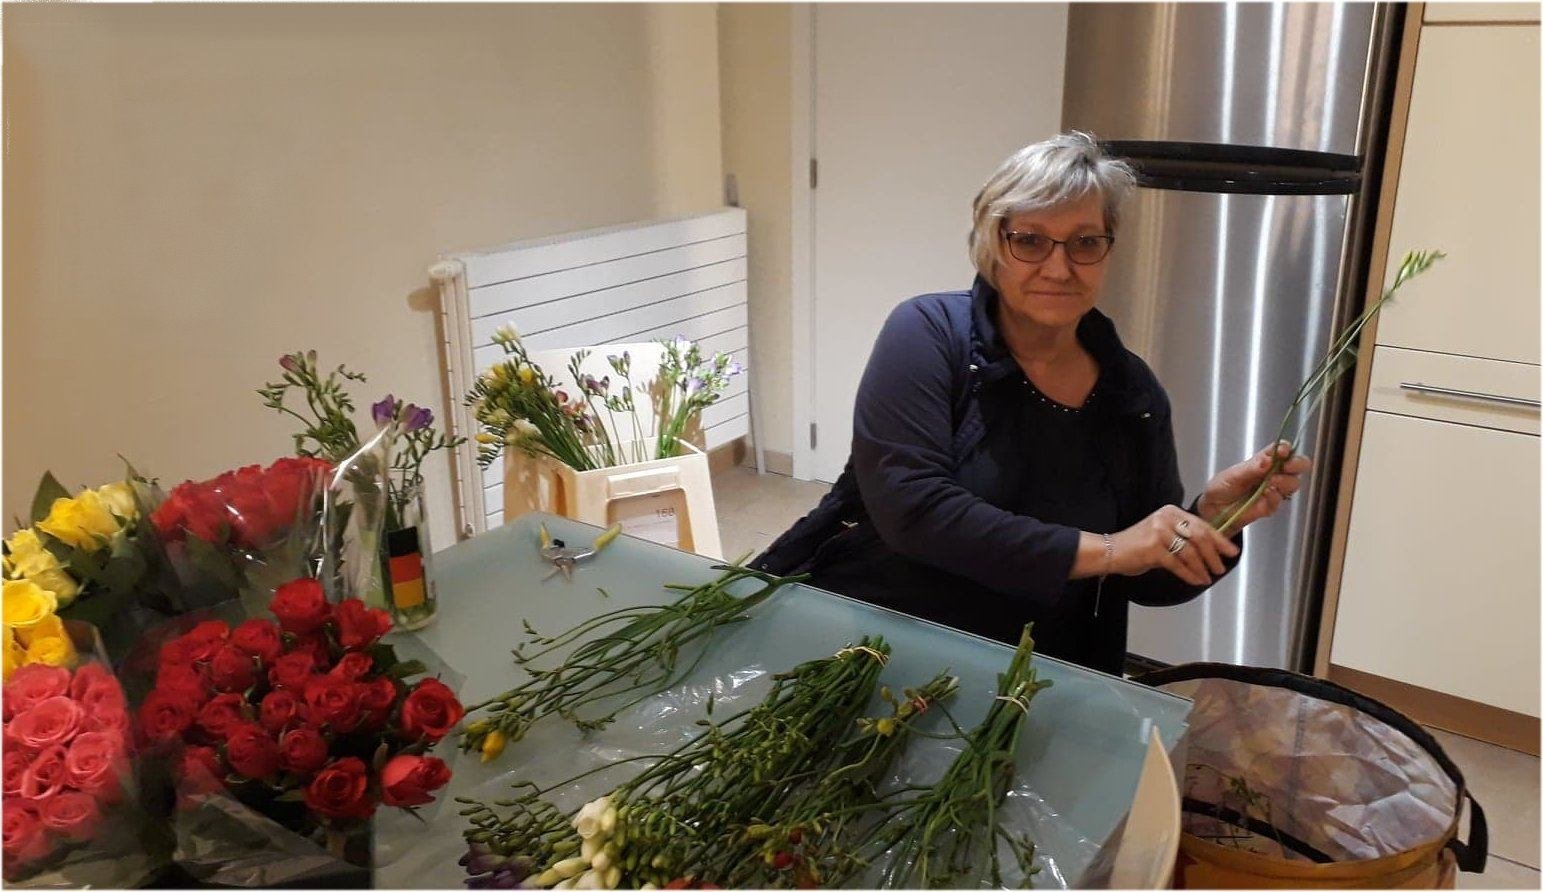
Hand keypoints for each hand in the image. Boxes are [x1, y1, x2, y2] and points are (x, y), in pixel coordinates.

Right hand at [1109, 504, 1240, 587]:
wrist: (1111, 551)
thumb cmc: (1138, 545)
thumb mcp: (1163, 533)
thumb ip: (1184, 536)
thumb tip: (1213, 549)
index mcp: (1172, 512)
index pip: (1202, 525)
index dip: (1220, 540)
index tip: (1232, 552)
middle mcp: (1166, 518)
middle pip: (1200, 538)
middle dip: (1213, 556)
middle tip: (1220, 568)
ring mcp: (1159, 532)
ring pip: (1190, 553)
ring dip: (1202, 568)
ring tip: (1208, 578)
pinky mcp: (1153, 549)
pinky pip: (1178, 565)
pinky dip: (1190, 575)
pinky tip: (1196, 581)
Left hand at [1198, 441, 1312, 530]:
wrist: (1214, 508)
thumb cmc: (1223, 485)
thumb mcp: (1233, 474)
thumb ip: (1251, 468)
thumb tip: (1268, 460)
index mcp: (1264, 460)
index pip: (1282, 449)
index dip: (1286, 448)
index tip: (1282, 451)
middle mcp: (1273, 473)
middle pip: (1298, 465)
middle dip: (1296, 464)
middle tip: (1286, 467)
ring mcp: (1274, 489)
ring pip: (1293, 483)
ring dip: (1284, 481)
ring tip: (1270, 482)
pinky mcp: (1271, 505)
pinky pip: (1280, 500)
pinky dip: (1275, 496)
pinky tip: (1265, 494)